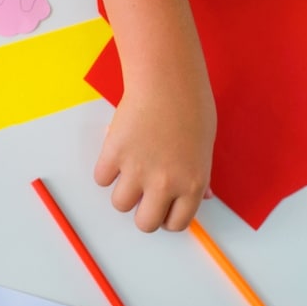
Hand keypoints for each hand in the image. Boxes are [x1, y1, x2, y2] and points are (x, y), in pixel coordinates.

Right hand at [94, 71, 213, 231]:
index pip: (176, 224)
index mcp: (192, 185)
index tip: (162, 207)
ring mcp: (137, 171)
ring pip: (120, 203)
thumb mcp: (205, 149)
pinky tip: (117, 154)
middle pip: (145, 224)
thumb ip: (200, 178)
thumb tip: (201, 197)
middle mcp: (165, 184)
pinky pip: (102, 178)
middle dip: (143, 212)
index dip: (167, 217)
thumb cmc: (191, 108)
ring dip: (123, 191)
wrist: (167, 81)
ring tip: (128, 171)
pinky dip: (106, 170)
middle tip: (143, 195)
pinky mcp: (114, 154)